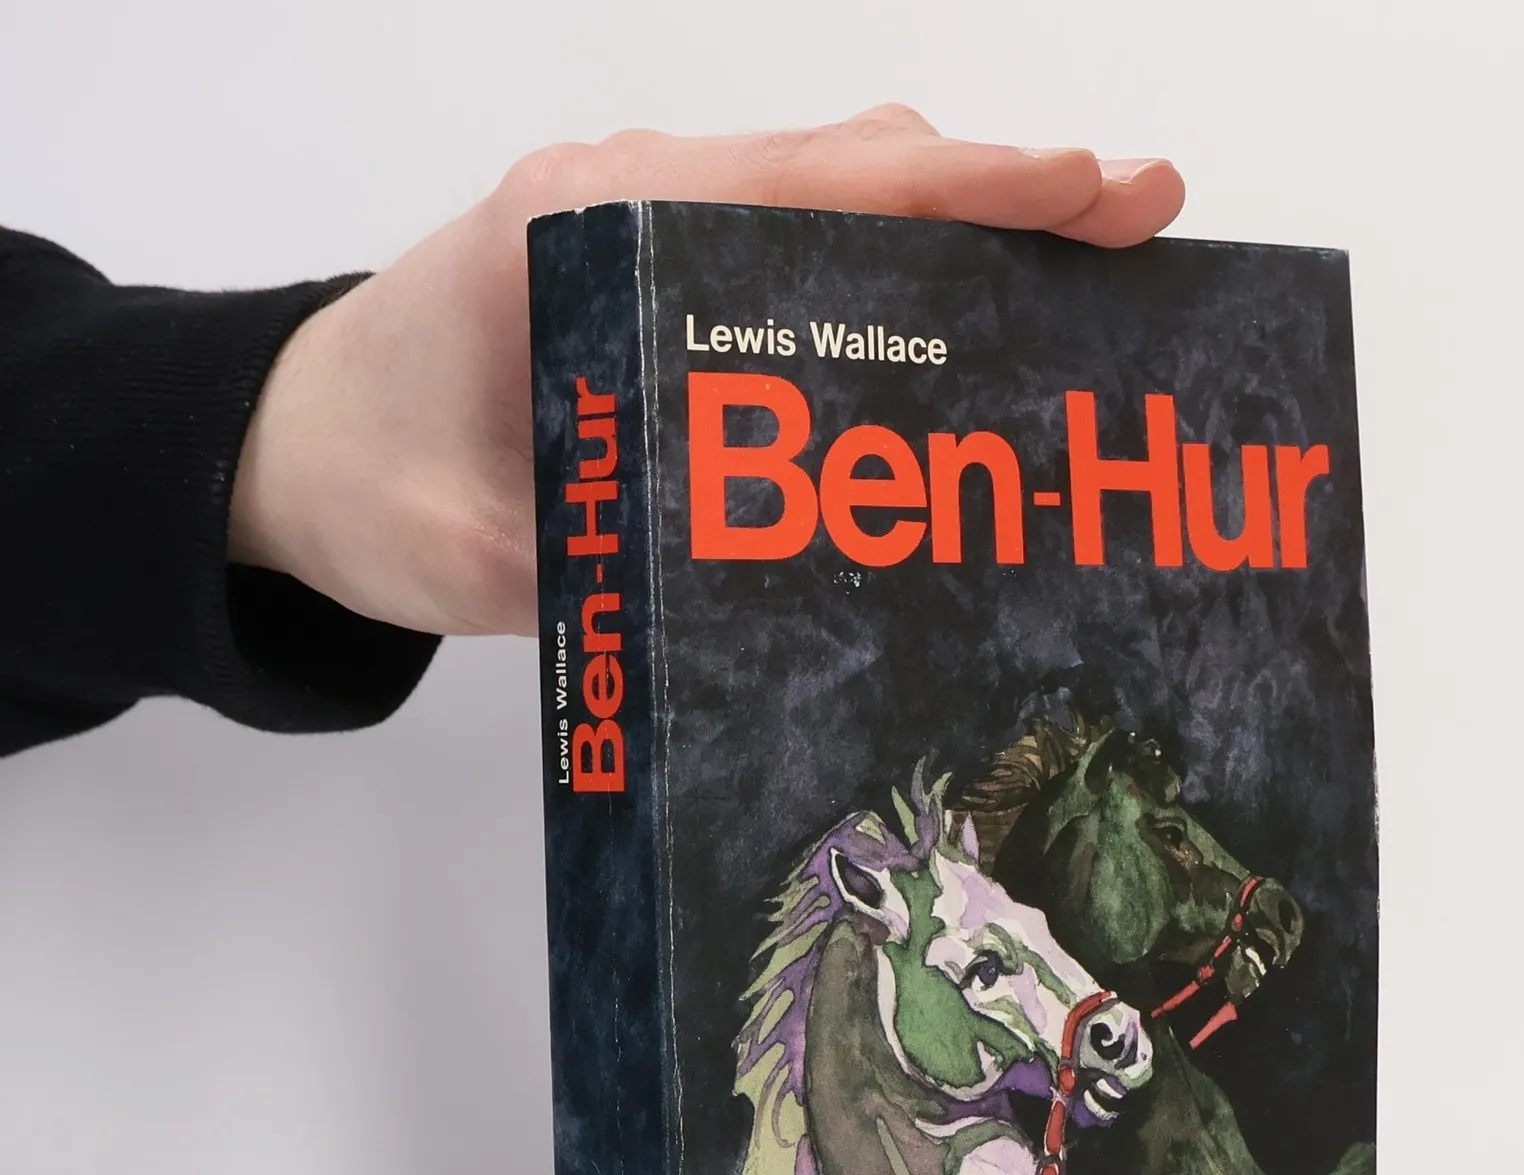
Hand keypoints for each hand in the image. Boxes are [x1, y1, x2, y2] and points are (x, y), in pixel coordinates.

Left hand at [228, 104, 1184, 637]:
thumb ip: (613, 548)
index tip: (1092, 194)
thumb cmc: (366, 479)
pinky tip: (984, 321)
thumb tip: (777, 569)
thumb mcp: (482, 544)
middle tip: (1142, 229)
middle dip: (1007, 188)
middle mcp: (635, 197)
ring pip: (840, 193)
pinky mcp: (668, 278)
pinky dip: (910, 261)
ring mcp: (656, 227)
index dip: (963, 187)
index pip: (809, 181)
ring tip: (1097, 272)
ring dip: (970, 219)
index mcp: (589, 223)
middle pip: (852, 164)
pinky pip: (806, 244)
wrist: (289, 451)